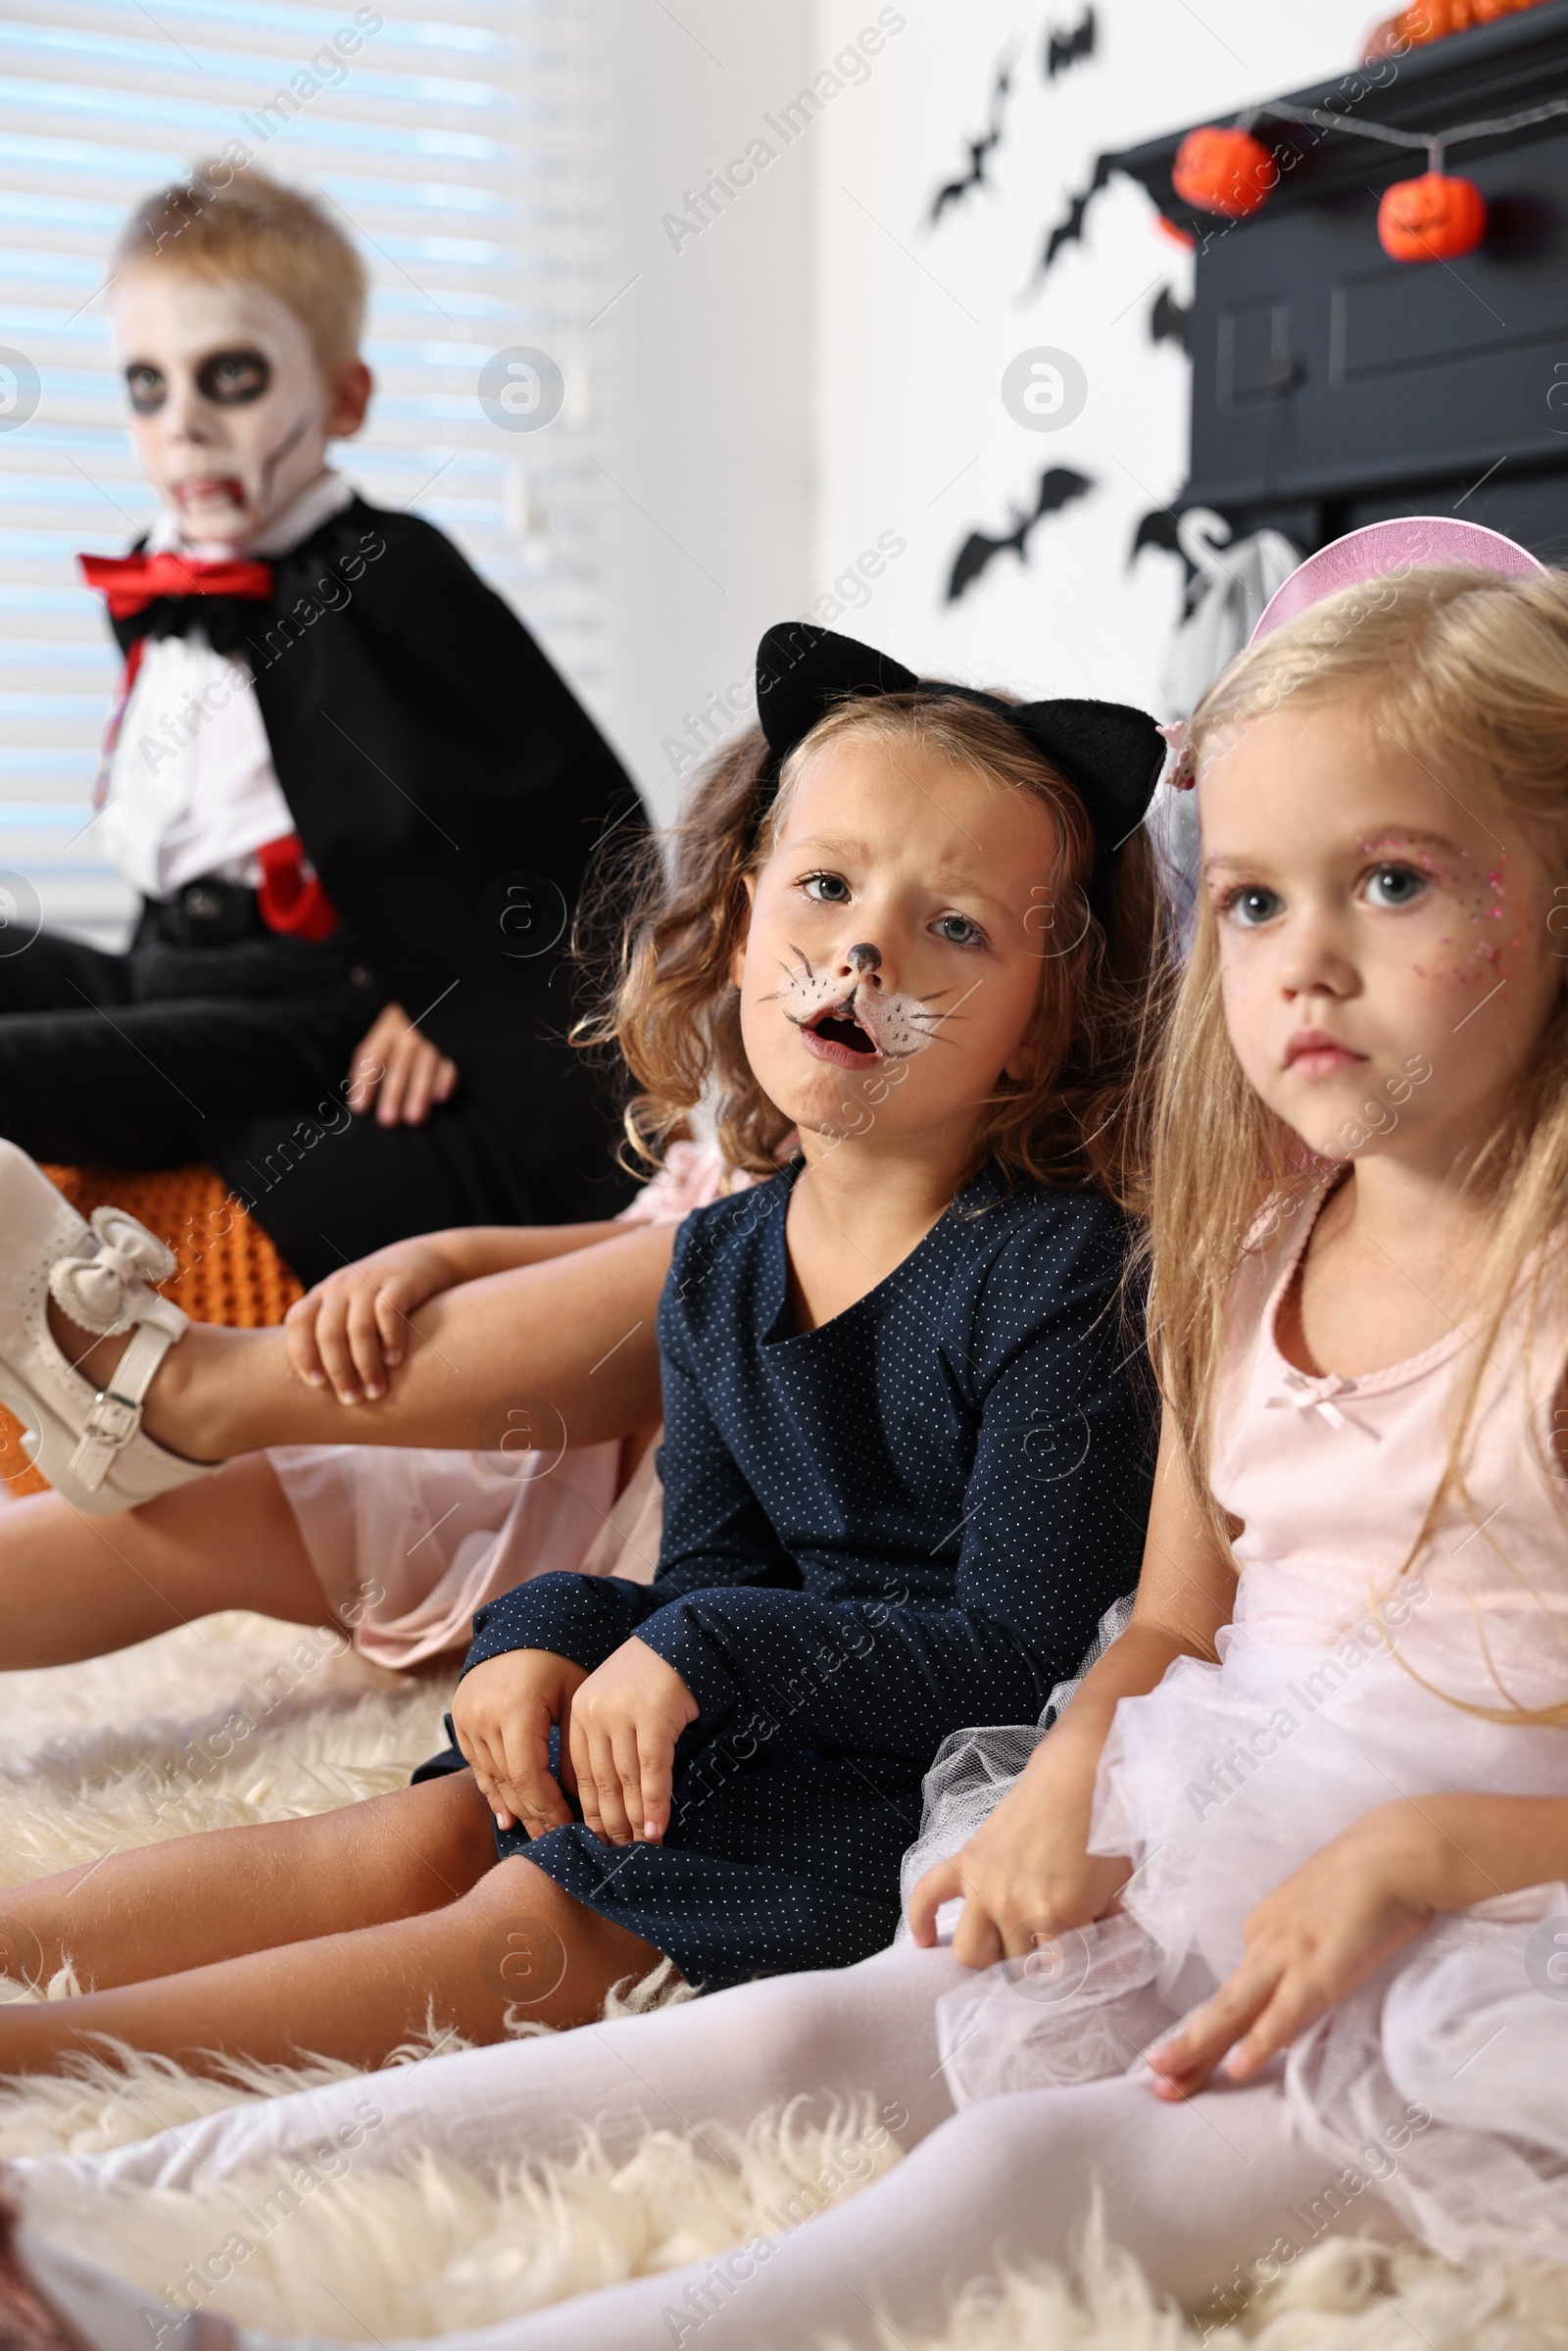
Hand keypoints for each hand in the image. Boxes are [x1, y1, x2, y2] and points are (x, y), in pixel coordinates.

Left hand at [285, 1236, 459, 1401]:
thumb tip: (319, 1389)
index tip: (317, 1385)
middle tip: (352, 1400)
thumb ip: (333, 1335)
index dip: (303, 1354)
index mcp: (323, 1293)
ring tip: (376, 1391)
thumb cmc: (382, 1299)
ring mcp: (369, 1281)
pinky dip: (390, 1340)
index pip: (298, 1322)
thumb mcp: (351, 1308)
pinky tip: (395, 1361)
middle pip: (329, 1333)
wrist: (424, 1261)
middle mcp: (341, 1285)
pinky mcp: (399, 1282)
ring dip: (366, 1365)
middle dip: (339, 1371)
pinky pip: (388, 1313)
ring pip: (358, 1328)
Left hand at [347, 1002, 457, 1126]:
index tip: (360, 1108)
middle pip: (398, 1065)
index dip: (365, 1082)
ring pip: (424, 1066)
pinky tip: (440, 1098)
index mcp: (388, 1028)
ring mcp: (433, 1035)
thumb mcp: (386, 1031)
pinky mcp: (454, 1041)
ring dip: (419, 1092)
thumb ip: (372, 1058)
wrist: (441, 1000)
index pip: (372, 1055)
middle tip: (388, 1120)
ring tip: (414, 1118)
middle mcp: (409, 1031)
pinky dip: (445, 1079)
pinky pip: (449, 1061)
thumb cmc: (407, 1026)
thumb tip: (357, 1096)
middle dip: (393, 1094)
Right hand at [451, 1648, 586, 1833]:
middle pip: (507, 1781)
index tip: (569, 1826)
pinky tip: (506, 1816)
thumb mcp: (575, 1697)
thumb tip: (579, 1798)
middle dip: (533, 1813)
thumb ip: (573, 1747)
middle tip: (555, 1838)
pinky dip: (492, 1791)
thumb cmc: (560, 1660)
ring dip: (514, 1807)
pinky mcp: (459, 1720)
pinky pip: (476, 1766)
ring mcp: (466, 1719)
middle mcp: (483, 1716)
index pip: (526, 1775)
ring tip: (536, 1833)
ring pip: (490, 1777)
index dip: (547, 1805)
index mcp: (514, 1708)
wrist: (520, 1627)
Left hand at [567, 1637, 697, 1847]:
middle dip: (612, 1823)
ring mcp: (623, 1712)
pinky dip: (655, 1802)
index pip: (581, 1774)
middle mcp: (594, 1712)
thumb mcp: (620, 1708)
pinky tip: (657, 1827)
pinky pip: (652, 1769)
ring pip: (625, 1779)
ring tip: (642, 1848)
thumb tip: (611, 1802)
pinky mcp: (653, 1713)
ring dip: (634, 1820)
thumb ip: (610, 1744)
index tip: (599, 1841)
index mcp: (580, 1712)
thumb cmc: (653, 1679)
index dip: (591, 1812)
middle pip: (601, 1781)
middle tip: (620, 1854)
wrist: (686, 1639)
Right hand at [907, 1723, 1127, 1968]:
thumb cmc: (1105, 1828)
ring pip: (967, 1950)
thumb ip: (1108, 1930)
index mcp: (1057, 1917)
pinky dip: (920, 1920)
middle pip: (1007, 1970)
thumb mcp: (1118, 1889)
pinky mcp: (966, 1860)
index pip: (1050, 1979)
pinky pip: (927, 1896)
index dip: (1061, 1977)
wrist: (1079, 1774)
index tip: (1068, 1968)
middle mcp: (1014, 1906)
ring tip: (1001, 1945)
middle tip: (1040, 1953)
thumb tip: (1105, 1958)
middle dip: (1023, 1968)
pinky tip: (924, 1940)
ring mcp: (984, 1884)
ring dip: (985, 1953)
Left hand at [1144, 1804, 1436, 2099]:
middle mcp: (1265, 1942)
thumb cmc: (1372, 1879)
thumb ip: (1309, 1951)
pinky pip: (1282, 2017)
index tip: (1193, 2058)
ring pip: (1232, 2012)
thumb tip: (1302, 1993)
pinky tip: (1236, 2070)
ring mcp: (1287, 1957)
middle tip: (1154, 2079)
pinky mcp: (1317, 1972)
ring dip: (1197, 2048)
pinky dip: (1258, 2045)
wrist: (1396, 1851)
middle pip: (1221, 2006)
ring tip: (1166, 2079)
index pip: (1236, 1990)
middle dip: (1186, 2047)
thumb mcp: (1326, 1917)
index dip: (1215, 2029)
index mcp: (1267, 1929)